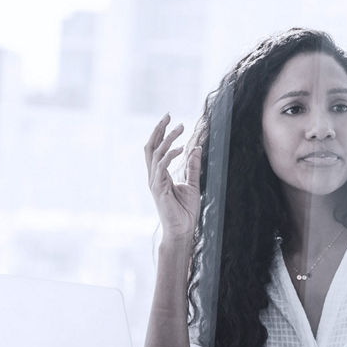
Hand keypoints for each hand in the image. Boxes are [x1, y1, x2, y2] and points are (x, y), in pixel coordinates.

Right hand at [144, 113, 202, 242]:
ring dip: (168, 138)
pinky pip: (162, 166)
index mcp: (159, 175)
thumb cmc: (185, 211)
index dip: (161, 133)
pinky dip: (171, 155)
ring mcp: (155, 182)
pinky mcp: (159, 188)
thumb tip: (195, 149)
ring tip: (180, 128)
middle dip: (159, 129)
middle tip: (168, 115)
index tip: (170, 119)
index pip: (156, 149)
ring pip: (156, 153)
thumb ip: (192, 167)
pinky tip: (182, 148)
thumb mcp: (192, 184)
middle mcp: (154, 176)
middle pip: (151, 147)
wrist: (182, 230)